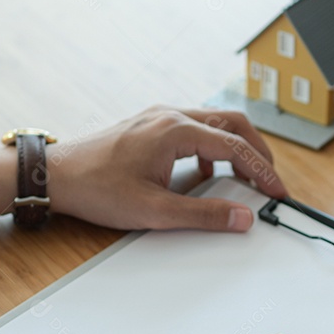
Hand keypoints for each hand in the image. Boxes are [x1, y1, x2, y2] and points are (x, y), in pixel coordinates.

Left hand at [48, 106, 286, 231]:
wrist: (55, 175)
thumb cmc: (96, 188)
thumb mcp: (154, 211)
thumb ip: (204, 215)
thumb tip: (242, 218)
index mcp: (176, 131)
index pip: (236, 146)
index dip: (263, 171)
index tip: (277, 191)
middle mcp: (170, 116)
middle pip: (233, 123)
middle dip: (258, 151)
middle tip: (271, 179)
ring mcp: (159, 117)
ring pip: (215, 121)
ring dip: (236, 146)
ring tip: (245, 176)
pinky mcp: (150, 124)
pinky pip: (194, 127)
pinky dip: (211, 146)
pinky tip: (205, 170)